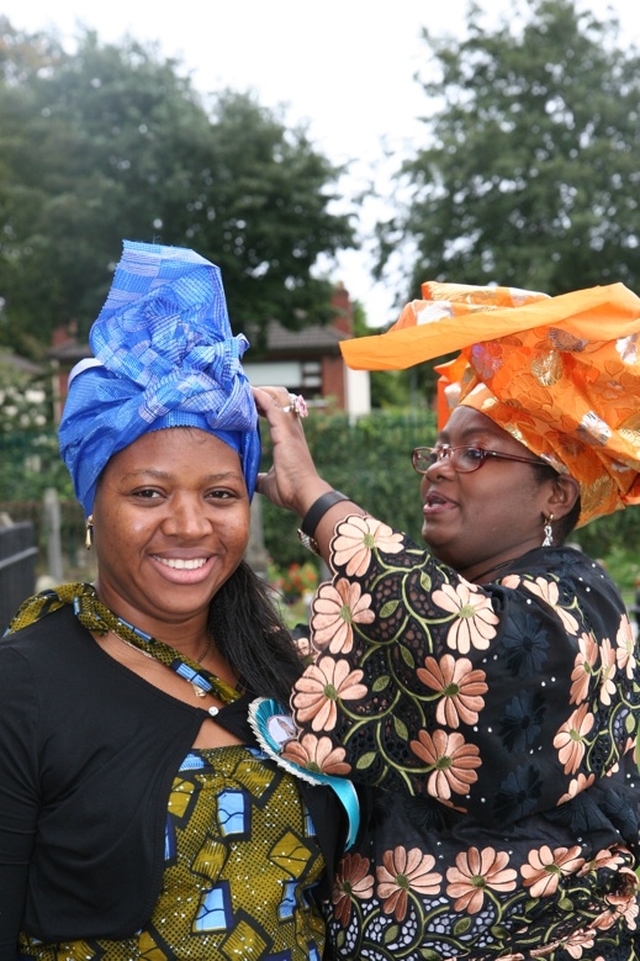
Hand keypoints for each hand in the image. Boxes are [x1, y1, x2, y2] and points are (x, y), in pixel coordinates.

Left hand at [252, 387, 331, 514]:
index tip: (250, 402)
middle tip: (245, 396)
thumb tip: (249, 479)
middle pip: (281, 396)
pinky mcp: (285, 431)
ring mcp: (290, 428)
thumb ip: (261, 477)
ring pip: (278, 396)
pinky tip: (248, 393)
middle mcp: (292, 428)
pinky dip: (260, 397)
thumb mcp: (269, 482)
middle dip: (263, 391)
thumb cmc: (291, 490)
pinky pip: (272, 406)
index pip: (279, 410)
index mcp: (290, 437)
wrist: (305, 494)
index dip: (265, 402)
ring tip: (244, 392)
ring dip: (261, 391)